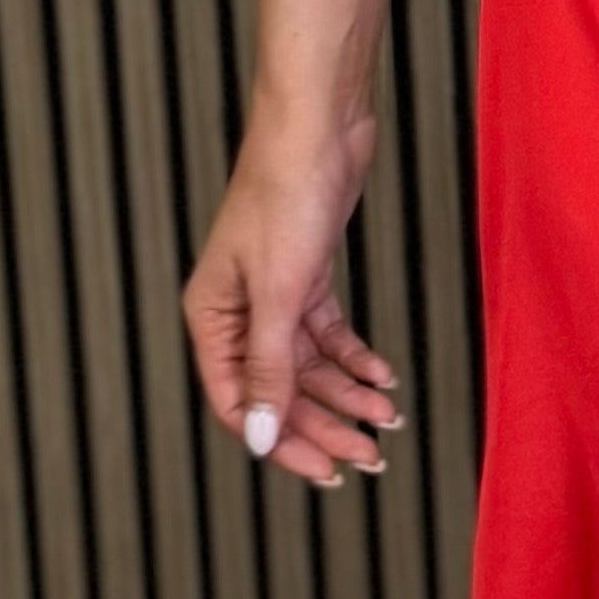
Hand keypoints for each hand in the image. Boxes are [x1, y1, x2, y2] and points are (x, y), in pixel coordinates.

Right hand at [181, 109, 404, 489]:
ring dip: (347, 394)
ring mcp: (271, 295)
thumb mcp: (279, 293)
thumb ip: (269, 369)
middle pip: (278, 391)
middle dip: (325, 426)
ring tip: (388, 418)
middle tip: (371, 458)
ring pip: (308, 367)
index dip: (283, 442)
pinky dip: (355, 357)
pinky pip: (327, 335)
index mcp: (210, 319)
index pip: (239, 404)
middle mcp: (235, 313)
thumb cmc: (285, 195)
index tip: (328, 471)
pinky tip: (383, 375)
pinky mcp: (306, 277)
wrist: (317, 127)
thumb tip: (261, 439)